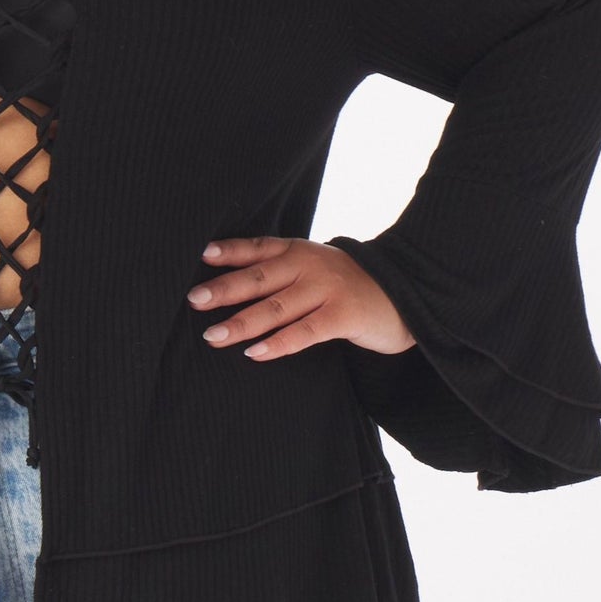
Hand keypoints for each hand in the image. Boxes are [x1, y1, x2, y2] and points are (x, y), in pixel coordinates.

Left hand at [187, 236, 418, 360]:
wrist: (407, 293)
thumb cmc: (348, 285)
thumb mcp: (314, 268)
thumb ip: (280, 272)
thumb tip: (228, 286)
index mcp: (298, 251)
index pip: (257, 248)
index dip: (229, 251)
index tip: (201, 255)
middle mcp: (309, 265)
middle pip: (259, 277)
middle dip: (224, 289)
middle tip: (193, 300)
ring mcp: (327, 289)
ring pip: (276, 307)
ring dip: (242, 323)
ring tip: (213, 336)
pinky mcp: (343, 315)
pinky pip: (305, 332)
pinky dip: (279, 343)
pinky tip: (255, 353)